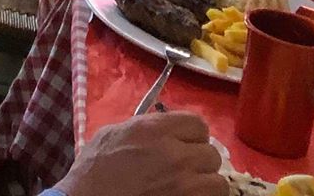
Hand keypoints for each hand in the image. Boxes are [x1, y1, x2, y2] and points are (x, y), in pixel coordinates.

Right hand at [54, 114, 220, 195]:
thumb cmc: (95, 170)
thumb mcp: (112, 135)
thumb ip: (143, 128)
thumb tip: (163, 129)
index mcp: (154, 130)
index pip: (198, 124)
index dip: (192, 135)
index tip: (184, 144)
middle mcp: (175, 154)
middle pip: (211, 153)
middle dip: (198, 161)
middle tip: (183, 169)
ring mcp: (185, 185)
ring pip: (218, 182)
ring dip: (206, 185)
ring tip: (188, 188)